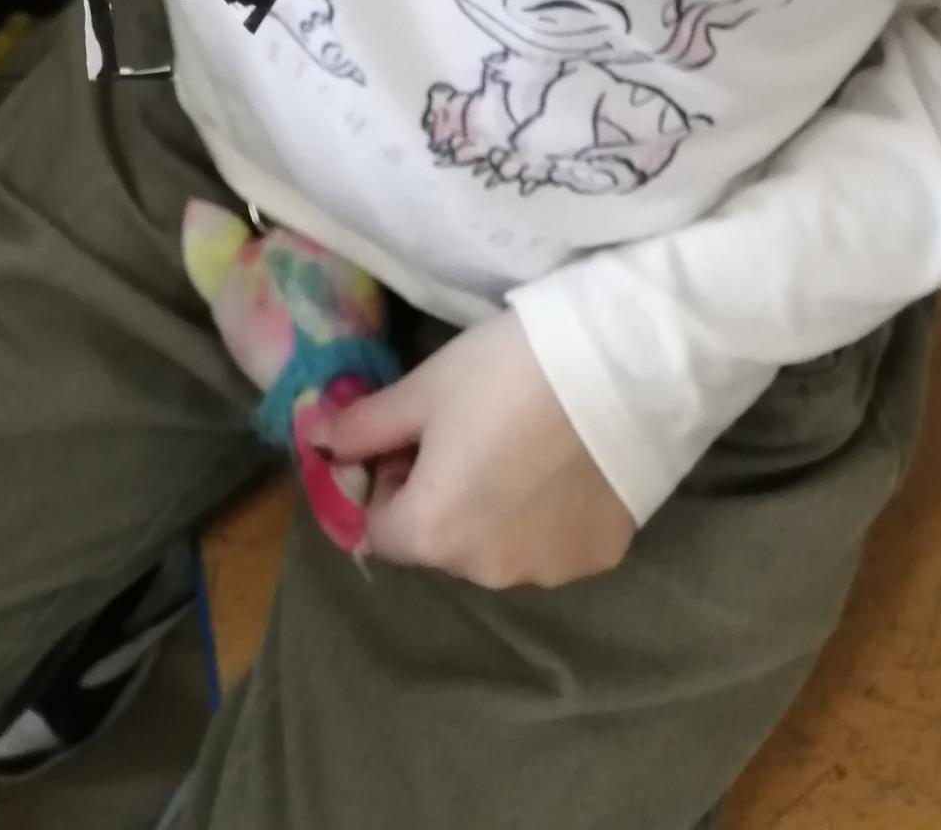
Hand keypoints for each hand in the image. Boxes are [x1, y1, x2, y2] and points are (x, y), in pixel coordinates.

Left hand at [325, 312, 635, 590]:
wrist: (620, 369)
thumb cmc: (504, 373)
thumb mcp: (423, 388)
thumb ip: (364, 426)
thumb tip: (320, 443)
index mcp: (432, 533)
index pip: (379, 530)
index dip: (384, 482)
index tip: (411, 438)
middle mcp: (485, 572)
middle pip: (439, 541)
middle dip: (437, 496)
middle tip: (466, 433)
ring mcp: (547, 572)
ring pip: (495, 547)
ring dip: (491, 511)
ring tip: (520, 446)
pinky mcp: (596, 559)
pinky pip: (549, 544)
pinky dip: (545, 517)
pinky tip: (563, 466)